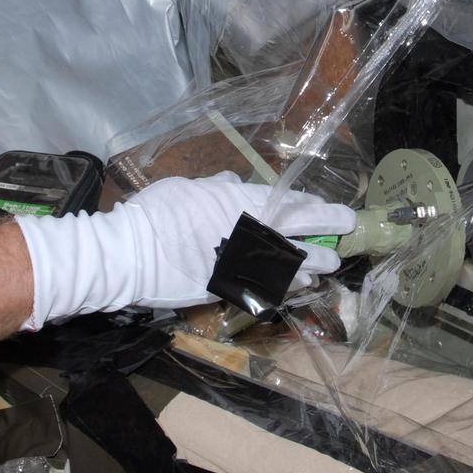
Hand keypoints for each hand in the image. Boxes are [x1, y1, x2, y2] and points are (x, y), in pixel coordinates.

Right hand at [16, 171, 354, 328]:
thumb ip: (214, 189)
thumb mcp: (186, 188)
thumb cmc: (154, 214)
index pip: (291, 207)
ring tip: (326, 270)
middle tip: (343, 243)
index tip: (340, 214)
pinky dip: (285, 287)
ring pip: (288, 268)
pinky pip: (267, 288)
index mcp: (240, 204)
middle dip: (325, 241)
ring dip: (310, 268)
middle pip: (299, 239)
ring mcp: (240, 266)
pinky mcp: (228, 290)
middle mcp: (249, 236)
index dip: (321, 211)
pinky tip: (297, 288)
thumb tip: (231, 183)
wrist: (130, 256)